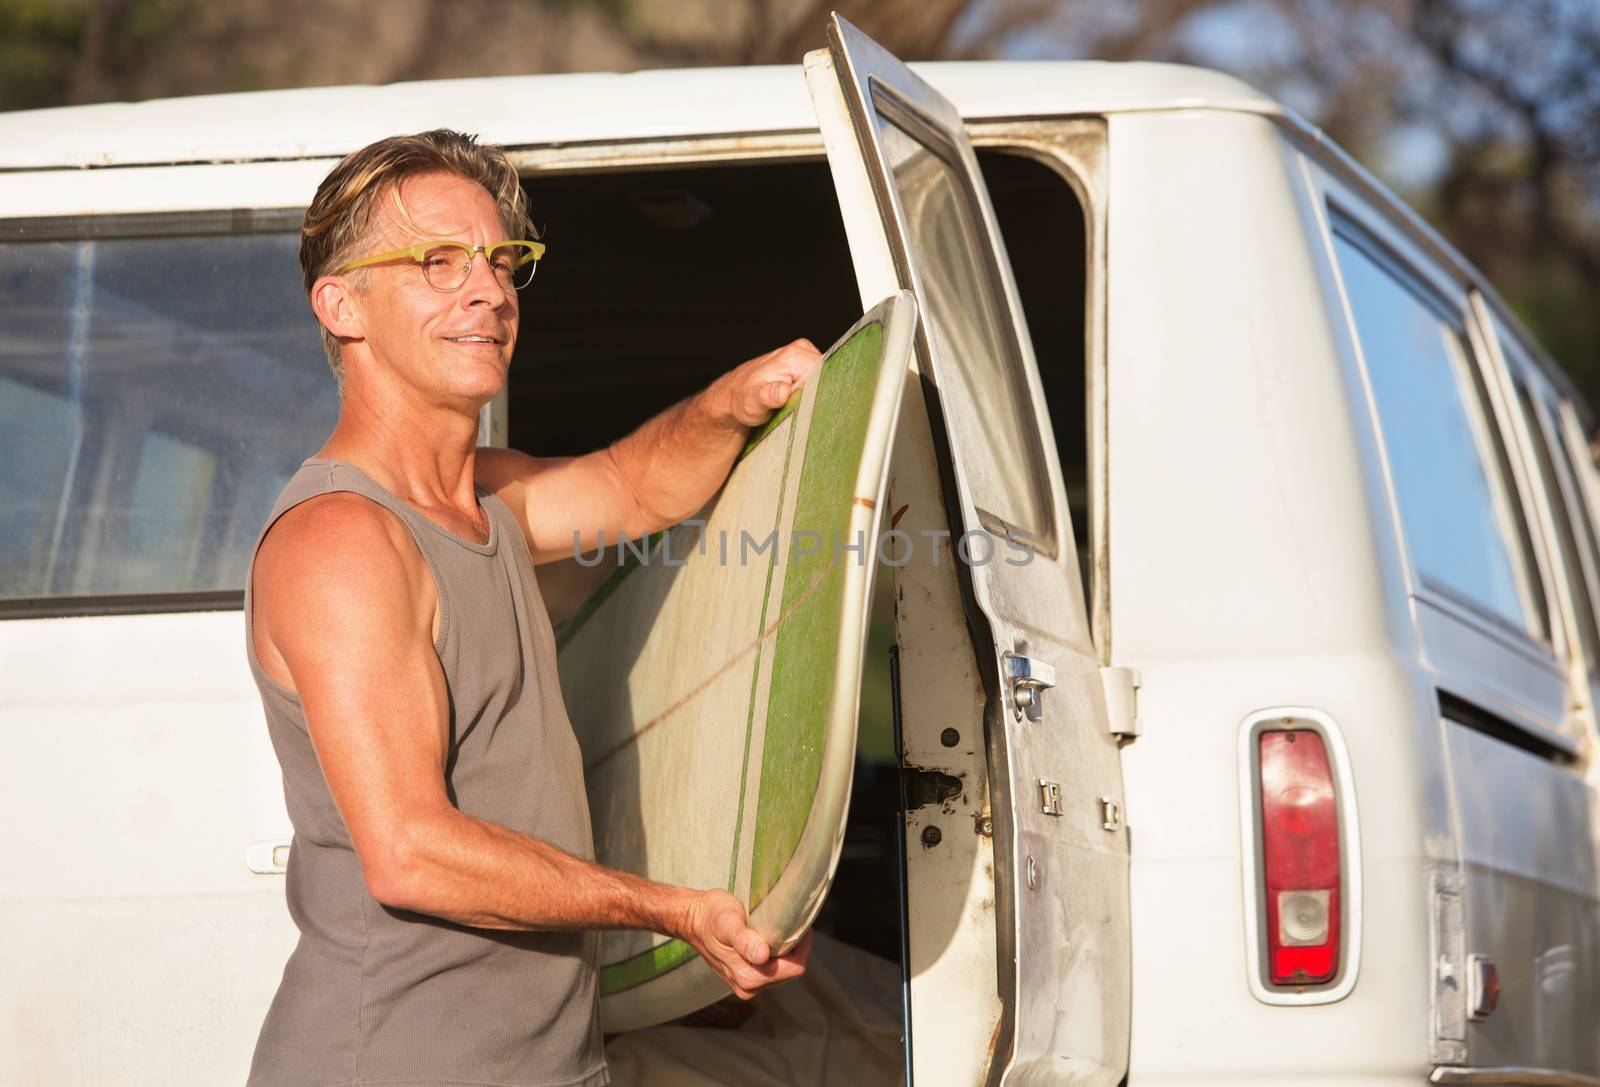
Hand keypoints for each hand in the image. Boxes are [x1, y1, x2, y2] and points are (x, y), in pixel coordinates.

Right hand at [680, 888, 811, 999]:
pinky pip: (773, 969)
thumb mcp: (727, 922)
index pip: (793, 969)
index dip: (802, 947)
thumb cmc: (710, 916)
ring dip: (785, 951)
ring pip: (783, 971)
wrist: (693, 920)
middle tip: (788, 922)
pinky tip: (767, 937)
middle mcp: (748, 987)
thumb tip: (761, 955)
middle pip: (790, 971)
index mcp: (747, 977)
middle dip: (794, 948)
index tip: (800, 924)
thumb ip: (743, 939)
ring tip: (776, 928)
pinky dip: (776, 954)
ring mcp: (747, 985)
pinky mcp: (746, 978)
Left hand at [716, 338, 822, 427]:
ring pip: (826, 378)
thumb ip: (767, 396)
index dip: (825, 393)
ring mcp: (806, 356)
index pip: (827, 373)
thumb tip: (782, 391)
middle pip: (829, 375)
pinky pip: (821, 379)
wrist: (735, 395)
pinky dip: (816, 392)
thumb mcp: (752, 403)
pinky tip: (804, 403)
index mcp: (794, 356)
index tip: (815, 410)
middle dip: (823, 395)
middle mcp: (803, 351)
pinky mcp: (806, 365)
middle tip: (805, 411)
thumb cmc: (742, 400)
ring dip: (819, 395)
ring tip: (802, 408)